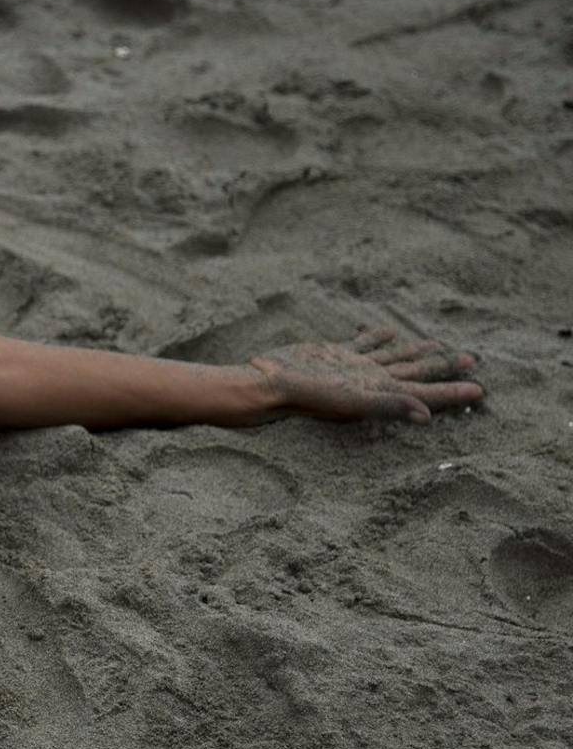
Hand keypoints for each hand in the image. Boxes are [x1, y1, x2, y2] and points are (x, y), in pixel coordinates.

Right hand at [249, 328, 482, 423]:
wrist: (268, 384)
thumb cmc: (307, 397)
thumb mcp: (352, 401)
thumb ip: (390, 405)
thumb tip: (426, 417)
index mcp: (380, 393)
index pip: (425, 392)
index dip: (453, 392)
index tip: (480, 390)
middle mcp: (371, 381)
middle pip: (417, 373)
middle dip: (445, 368)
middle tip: (471, 361)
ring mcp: (354, 368)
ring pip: (395, 357)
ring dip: (417, 351)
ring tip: (437, 344)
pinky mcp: (335, 354)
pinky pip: (364, 343)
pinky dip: (378, 337)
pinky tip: (387, 331)